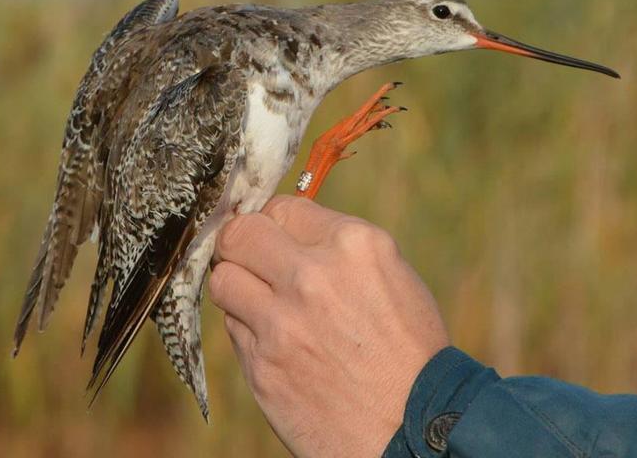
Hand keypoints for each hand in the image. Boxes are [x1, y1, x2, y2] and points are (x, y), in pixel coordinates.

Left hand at [210, 196, 449, 456]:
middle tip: (251, 258)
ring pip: (223, 279)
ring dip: (238, 286)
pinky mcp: (262, 365)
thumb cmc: (411, 352)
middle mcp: (313, 276)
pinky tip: (276, 340)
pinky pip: (232, 327)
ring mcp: (282, 322)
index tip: (276, 238)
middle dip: (242, 243)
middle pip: (240, 233)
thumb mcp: (394, 278)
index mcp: (354, 245)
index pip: (283, 207)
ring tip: (261, 301)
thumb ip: (340, 249)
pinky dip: (247, 328)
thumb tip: (291, 233)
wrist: (413, 428)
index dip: (276, 223)